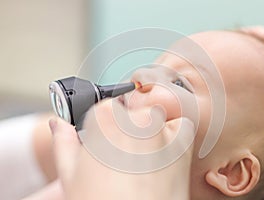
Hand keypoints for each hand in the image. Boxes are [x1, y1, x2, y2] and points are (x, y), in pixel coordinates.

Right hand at [48, 101, 194, 199]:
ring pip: (156, 116)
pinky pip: (182, 127)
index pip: (108, 108)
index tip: (108, 143)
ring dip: (151, 130)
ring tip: (143, 161)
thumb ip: (64, 142)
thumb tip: (58, 125)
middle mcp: (134, 119)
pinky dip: (176, 136)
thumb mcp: (70, 175)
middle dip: (129, 129)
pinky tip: (163, 157)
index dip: (107, 128)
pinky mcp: (183, 145)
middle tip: (125, 158)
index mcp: (104, 120)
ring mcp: (161, 130)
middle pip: (133, 111)